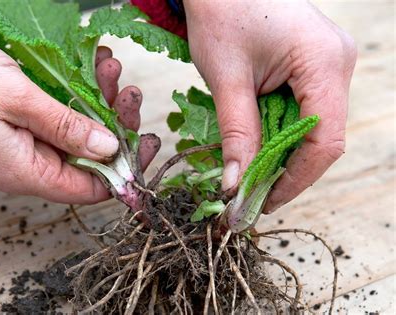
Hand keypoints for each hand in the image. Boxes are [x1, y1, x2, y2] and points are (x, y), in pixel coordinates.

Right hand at [0, 28, 158, 203]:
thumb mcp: (19, 100)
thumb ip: (67, 128)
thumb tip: (109, 150)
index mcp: (25, 172)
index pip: (88, 189)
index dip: (122, 170)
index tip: (145, 143)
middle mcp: (28, 165)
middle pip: (89, 159)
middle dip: (116, 125)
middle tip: (130, 95)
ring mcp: (25, 144)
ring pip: (79, 133)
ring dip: (100, 102)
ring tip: (112, 70)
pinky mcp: (23, 123)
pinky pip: (62, 116)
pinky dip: (80, 93)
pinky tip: (93, 68)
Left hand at [183, 0, 356, 212]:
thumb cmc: (221, 13)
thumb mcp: (226, 78)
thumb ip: (236, 133)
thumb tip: (237, 185)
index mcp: (324, 62)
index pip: (324, 140)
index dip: (295, 179)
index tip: (263, 201)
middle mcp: (338, 63)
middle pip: (321, 137)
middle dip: (284, 169)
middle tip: (251, 192)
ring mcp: (329, 63)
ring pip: (312, 127)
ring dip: (280, 152)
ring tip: (249, 172)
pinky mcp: (314, 65)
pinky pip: (304, 110)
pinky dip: (279, 132)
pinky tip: (257, 143)